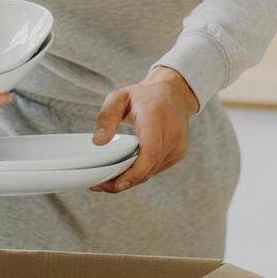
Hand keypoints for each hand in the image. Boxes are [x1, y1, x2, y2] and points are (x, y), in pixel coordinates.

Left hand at [88, 66, 199, 193]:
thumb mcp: (119, 97)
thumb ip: (106, 117)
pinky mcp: (178, 154)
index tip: (116, 183)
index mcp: (156, 119)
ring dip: (131, 180)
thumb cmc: (145, 95)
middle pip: (149, 168)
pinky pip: (156, 169)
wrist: (174, 92)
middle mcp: (172, 135)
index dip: (134, 172)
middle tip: (100, 185)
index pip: (150, 153)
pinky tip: (125, 173)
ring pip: (151, 172)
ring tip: (107, 181)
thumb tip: (98, 142)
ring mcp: (178, 146)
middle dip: (124, 181)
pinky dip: (140, 173)